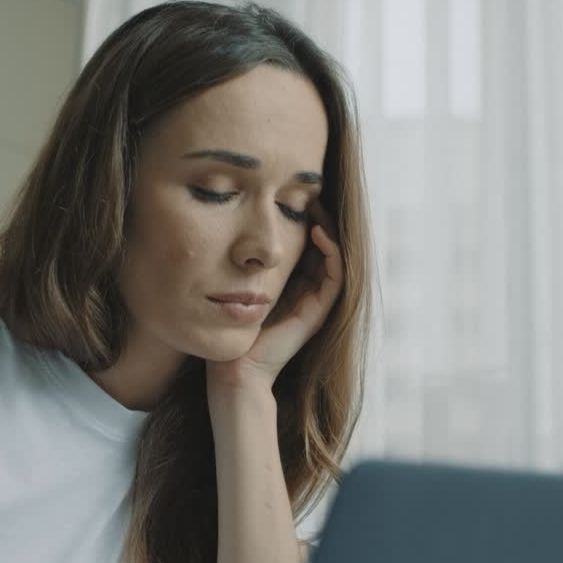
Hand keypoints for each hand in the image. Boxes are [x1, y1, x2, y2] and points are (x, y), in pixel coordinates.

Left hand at [206, 200, 343, 393]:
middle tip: (309, 193)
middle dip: (318, 219)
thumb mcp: (232, 283)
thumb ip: (236, 262)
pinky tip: (316, 231)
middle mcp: (306, 293)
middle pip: (322, 248)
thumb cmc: (226, 328)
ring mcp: (314, 303)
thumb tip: (226, 226)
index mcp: (289, 286)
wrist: (232, 368)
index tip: (291, 197)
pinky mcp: (317, 312)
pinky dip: (331, 251)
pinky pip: (336, 276)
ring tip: (316, 206)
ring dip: (328, 230)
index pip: (305, 247)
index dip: (303, 220)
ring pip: (334, 258)